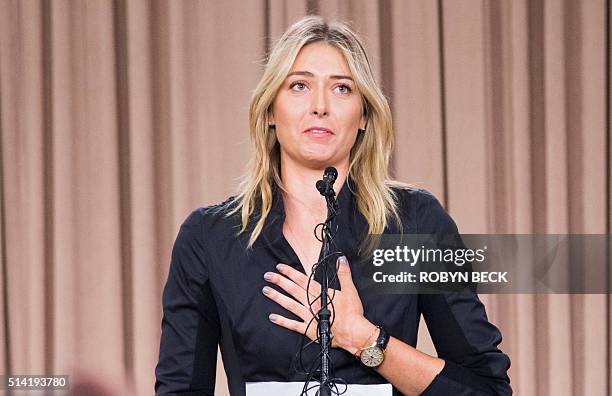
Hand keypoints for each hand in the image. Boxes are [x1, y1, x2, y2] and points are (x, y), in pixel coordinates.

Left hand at [262, 256, 376, 353]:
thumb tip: (341, 259)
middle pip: (293, 289)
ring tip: (266, 291)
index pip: (302, 279)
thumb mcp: (350, 290)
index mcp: (320, 293)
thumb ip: (344, 273)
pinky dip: (282, 321)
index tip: (279, 267)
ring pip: (290, 304)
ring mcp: (309, 316)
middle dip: (279, 281)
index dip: (290, 272)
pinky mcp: (309, 329)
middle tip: (267, 276)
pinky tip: (272, 317)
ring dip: (277, 297)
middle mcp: (312, 303)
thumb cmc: (352, 313)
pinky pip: (293, 325)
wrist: (353, 333)